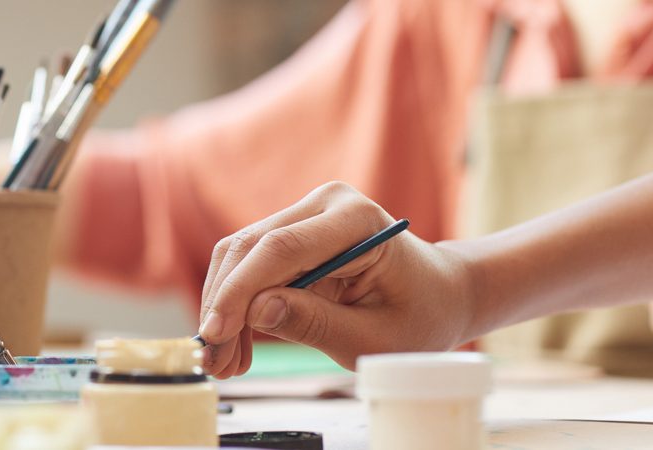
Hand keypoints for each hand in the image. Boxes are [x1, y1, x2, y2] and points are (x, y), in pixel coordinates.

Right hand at [197, 182, 478, 376]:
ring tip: (224, 363)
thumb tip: (256, 312)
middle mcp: (325, 203)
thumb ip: (316, 323)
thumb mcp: (375, 337)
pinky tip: (236, 345)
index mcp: (357, 219)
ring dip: (224, 309)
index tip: (215, 333)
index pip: (281, 249)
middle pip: (250, 248)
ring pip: (240, 256)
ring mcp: (306, 213)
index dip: (240, 291)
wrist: (439, 293)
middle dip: (224, 307)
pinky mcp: (292, 231)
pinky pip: (250, 264)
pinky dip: (237, 305)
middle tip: (213, 362)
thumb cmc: (418, 315)